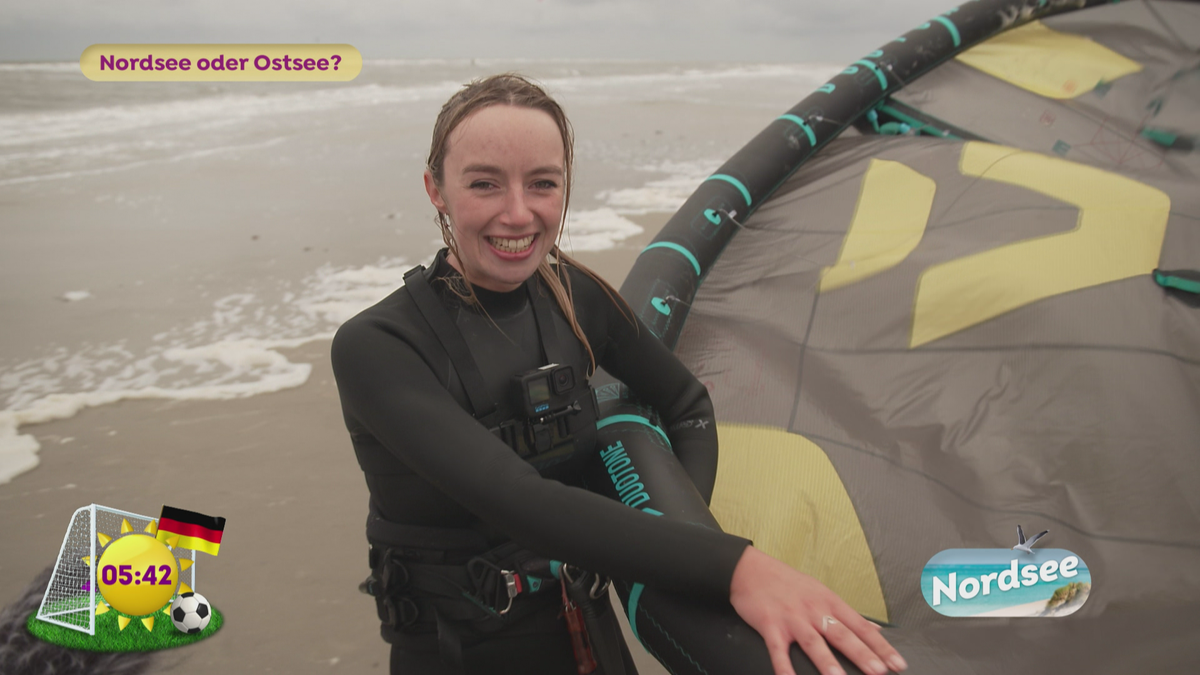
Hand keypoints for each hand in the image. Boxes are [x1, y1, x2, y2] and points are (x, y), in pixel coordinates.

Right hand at [730, 546, 906, 674]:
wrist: (750, 569)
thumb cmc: (787, 582)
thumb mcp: (821, 592)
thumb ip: (847, 614)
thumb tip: (875, 629)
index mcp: (829, 602)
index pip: (860, 626)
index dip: (880, 646)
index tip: (898, 663)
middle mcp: (814, 610)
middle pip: (842, 634)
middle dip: (862, 654)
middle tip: (879, 672)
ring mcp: (792, 619)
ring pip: (813, 642)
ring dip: (827, 662)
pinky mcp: (770, 626)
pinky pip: (778, 651)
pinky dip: (784, 668)